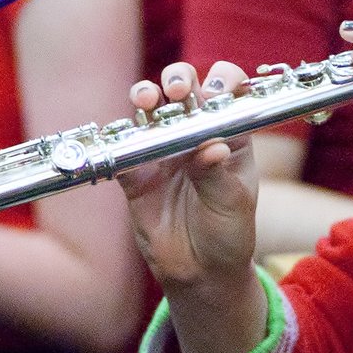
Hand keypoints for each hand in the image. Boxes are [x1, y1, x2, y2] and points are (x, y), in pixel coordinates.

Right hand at [119, 61, 261, 292]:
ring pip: (149, 109)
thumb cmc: (228, 233)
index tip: (215, 91)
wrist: (200, 272)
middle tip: (178, 92)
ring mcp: (162, 149)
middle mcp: (194, 133)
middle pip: (184, 88)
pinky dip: (120, 141)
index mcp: (228, 134)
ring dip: (145, 95)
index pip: (227, 93)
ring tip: (147, 100)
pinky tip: (124, 143)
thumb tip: (212, 148)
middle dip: (179, 79)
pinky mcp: (135, 171)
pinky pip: (122, 149)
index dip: (222, 82)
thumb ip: (218, 176)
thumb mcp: (233, 205)